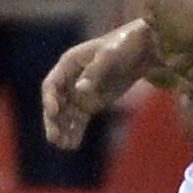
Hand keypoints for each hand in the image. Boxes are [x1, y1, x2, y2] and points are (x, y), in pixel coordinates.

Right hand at [42, 21, 162, 148]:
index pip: (51, 84)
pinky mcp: (91, 103)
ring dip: (63, 130)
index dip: (50, 100)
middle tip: (54, 137)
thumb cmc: (124, 46)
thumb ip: (94, 72)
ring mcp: (80, 93)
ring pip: (65, 115)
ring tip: (63, 146)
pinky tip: (72, 145)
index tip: (54, 113)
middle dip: (53, 120)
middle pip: (55, 103)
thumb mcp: (110, 56)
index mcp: (69, 63)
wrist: (143, 50)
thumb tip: (79, 89)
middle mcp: (70, 80)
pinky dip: (75, 131)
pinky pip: (79, 120)